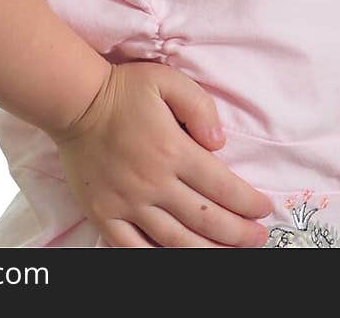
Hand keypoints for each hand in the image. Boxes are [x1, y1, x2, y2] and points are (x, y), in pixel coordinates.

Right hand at [47, 60, 273, 247]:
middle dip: (239, 234)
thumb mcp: (167, 81)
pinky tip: (179, 259)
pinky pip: (135, 249)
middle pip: (206, 220)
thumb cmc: (124, 89)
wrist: (74, 102)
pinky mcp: (104, 215)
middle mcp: (153, 183)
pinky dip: (159, 259)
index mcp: (172, 150)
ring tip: (231, 254)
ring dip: (209, 251)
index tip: (264, 210)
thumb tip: (220, 143)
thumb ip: (199, 107)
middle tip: (258, 239)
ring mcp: (127, 204)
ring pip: (176, 241)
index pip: (222, 186)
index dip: (249, 203)